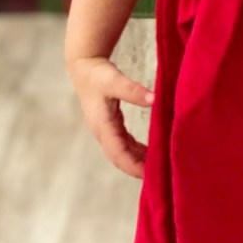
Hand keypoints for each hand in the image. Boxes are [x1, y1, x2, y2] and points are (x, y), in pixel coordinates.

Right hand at [68, 56, 154, 178]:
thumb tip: (154, 99)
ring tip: (157, 168)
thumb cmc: (98, 74)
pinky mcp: (109, 124)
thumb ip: (133, 90)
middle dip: (136, 168)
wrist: (84, 66)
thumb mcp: (115, 80)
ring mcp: (104, 129)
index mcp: (102, 125)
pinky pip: (122, 143)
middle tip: (158, 176)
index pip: (118, 152)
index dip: (133, 165)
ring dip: (136, 161)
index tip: (148, 174)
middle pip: (119, 157)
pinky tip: (148, 153)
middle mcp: (102, 131)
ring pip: (121, 152)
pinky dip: (134, 150)